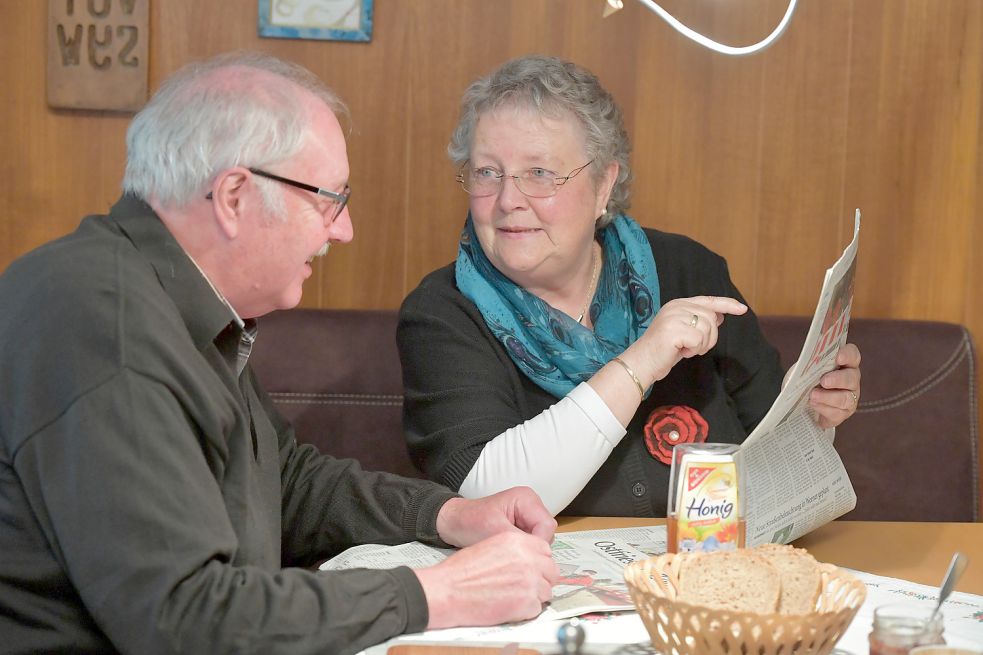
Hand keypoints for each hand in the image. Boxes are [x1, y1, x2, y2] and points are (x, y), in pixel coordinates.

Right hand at [414, 531, 558, 628]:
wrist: (449, 590)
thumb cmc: (462, 571)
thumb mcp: (490, 546)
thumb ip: (515, 550)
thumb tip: (530, 559)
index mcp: (518, 541)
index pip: (545, 550)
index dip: (539, 562)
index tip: (534, 568)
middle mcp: (528, 559)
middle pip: (551, 571)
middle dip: (541, 579)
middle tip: (526, 585)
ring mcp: (530, 581)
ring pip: (546, 591)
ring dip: (534, 596)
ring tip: (512, 596)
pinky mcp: (527, 603)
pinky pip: (536, 608)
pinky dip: (525, 610)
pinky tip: (508, 606)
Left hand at [435, 486, 556, 546]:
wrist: (454, 523)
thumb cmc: (469, 521)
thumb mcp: (494, 531)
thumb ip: (519, 540)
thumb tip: (536, 556)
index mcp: (527, 499)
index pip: (547, 525)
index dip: (538, 543)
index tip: (525, 557)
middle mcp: (531, 506)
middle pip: (546, 533)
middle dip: (532, 547)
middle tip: (514, 556)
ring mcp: (527, 518)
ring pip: (540, 541)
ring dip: (526, 550)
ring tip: (507, 553)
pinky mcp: (522, 529)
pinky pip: (531, 544)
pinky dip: (521, 551)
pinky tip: (508, 553)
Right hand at [623, 296, 747, 385]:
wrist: (642, 362)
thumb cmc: (663, 350)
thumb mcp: (684, 332)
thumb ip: (699, 321)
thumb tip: (720, 314)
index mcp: (678, 304)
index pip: (708, 300)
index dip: (727, 304)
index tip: (742, 309)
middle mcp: (676, 306)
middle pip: (711, 318)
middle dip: (709, 337)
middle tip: (693, 347)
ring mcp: (674, 317)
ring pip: (707, 329)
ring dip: (701, 345)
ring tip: (685, 349)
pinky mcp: (674, 330)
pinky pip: (699, 340)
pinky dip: (694, 350)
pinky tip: (680, 352)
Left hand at [809, 343, 860, 428]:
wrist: (799, 402)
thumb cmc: (805, 380)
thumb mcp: (804, 369)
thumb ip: (808, 365)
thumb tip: (807, 364)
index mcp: (844, 363)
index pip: (852, 355)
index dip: (847, 354)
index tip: (838, 357)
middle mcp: (851, 379)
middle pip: (852, 377)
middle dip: (837, 379)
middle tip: (823, 381)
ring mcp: (850, 397)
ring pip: (846, 398)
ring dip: (828, 397)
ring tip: (812, 395)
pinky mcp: (843, 413)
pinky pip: (838, 412)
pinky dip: (824, 408)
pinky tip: (813, 404)